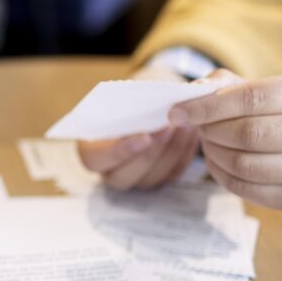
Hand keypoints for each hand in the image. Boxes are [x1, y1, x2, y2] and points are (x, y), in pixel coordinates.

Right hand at [77, 66, 201, 189]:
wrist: (147, 105)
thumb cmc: (129, 102)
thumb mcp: (121, 100)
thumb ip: (126, 108)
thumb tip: (144, 108)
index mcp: (91, 150)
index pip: (96, 159)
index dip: (120, 151)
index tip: (145, 135)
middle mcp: (110, 170)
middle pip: (125, 175)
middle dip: (151, 152)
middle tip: (169, 127)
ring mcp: (135, 179)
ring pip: (152, 178)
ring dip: (171, 151)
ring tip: (185, 126)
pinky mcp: (158, 179)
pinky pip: (171, 174)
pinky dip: (183, 154)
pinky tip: (190, 134)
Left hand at [169, 70, 281, 209]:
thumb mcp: (265, 85)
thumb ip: (225, 84)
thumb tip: (192, 93)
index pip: (254, 98)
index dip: (209, 106)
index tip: (178, 112)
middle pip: (251, 134)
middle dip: (212, 131)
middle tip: (197, 127)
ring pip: (247, 165)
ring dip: (214, 154)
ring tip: (208, 142)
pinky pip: (249, 190)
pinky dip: (222, 176)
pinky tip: (217, 162)